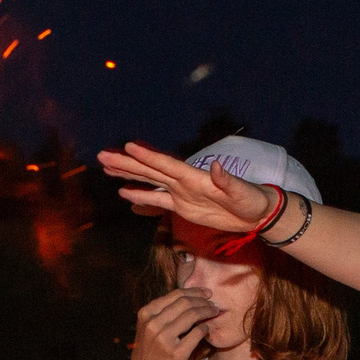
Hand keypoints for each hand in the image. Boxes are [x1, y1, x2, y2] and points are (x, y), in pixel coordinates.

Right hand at [97, 141, 276, 231]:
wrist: (256, 213)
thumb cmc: (252, 200)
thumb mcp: (242, 192)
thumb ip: (228, 181)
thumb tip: (217, 167)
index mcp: (195, 177)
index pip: (166, 165)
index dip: (147, 157)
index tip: (128, 147)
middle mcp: (183, 182)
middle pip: (150, 170)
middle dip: (126, 163)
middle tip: (103, 155)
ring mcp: (181, 193)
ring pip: (149, 181)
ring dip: (128, 175)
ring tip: (107, 168)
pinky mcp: (182, 207)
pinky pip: (156, 200)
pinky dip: (141, 197)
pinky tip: (125, 194)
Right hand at [127, 288, 220, 359]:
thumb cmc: (148, 356)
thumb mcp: (146, 330)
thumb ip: (161, 314)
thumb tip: (186, 298)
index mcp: (146, 315)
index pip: (174, 295)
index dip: (194, 292)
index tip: (205, 293)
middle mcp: (153, 324)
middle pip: (185, 303)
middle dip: (203, 300)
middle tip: (212, 303)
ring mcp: (164, 339)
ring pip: (192, 315)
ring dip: (207, 311)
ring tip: (214, 312)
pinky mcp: (176, 353)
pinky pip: (197, 334)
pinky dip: (205, 328)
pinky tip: (208, 328)